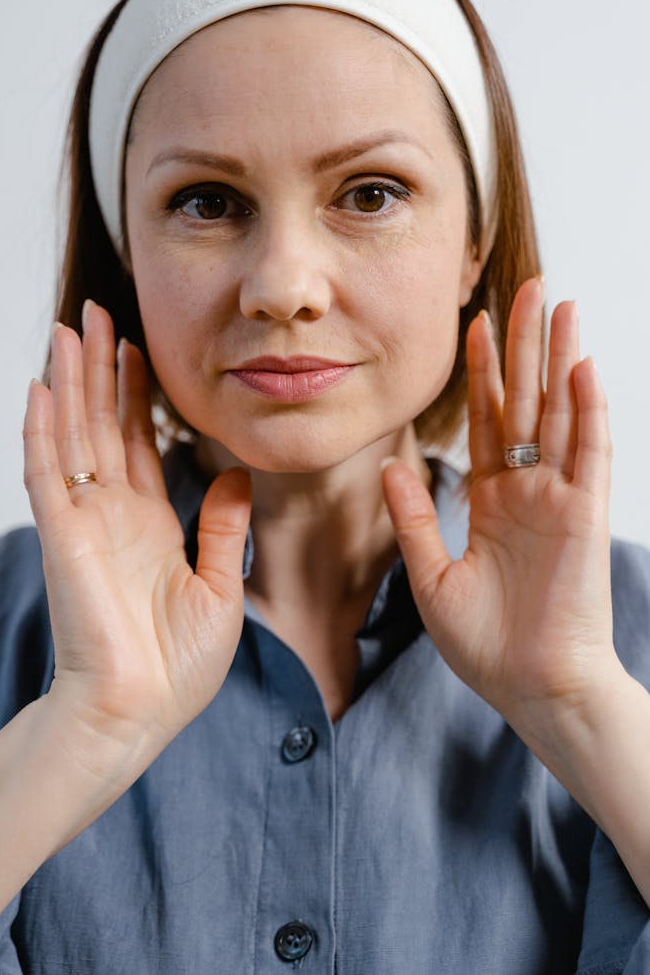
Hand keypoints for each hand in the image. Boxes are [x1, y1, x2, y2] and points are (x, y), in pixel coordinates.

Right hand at [23, 301, 250, 760]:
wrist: (141, 715)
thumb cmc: (178, 669)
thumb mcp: (219, 586)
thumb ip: (224, 527)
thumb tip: (239, 474)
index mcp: (148, 525)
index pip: (137, 442)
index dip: (134, 394)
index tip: (138, 347)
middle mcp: (112, 514)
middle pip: (101, 423)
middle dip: (99, 368)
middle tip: (97, 313)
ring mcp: (84, 522)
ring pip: (72, 433)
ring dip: (70, 381)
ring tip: (70, 329)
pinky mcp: (62, 537)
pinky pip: (46, 472)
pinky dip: (41, 429)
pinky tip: (41, 385)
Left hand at [382, 277, 620, 733]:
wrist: (531, 690)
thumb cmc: (487, 645)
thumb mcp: (431, 574)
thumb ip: (413, 517)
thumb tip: (389, 464)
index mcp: (493, 501)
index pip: (486, 421)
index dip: (481, 372)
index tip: (474, 324)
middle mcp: (528, 489)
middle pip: (525, 401)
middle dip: (525, 344)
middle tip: (529, 287)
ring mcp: (559, 498)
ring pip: (560, 413)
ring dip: (560, 358)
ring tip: (561, 306)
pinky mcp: (584, 516)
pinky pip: (589, 453)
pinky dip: (586, 410)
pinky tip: (581, 367)